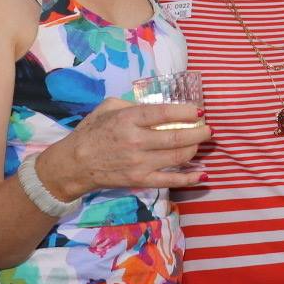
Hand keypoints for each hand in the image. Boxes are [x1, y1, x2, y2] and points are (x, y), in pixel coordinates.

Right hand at [46, 98, 207, 197]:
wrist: (75, 164)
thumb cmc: (92, 132)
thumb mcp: (107, 107)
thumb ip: (132, 103)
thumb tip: (156, 105)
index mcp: (128, 120)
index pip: (163, 114)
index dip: (185, 112)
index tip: (199, 111)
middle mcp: (136, 141)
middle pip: (176, 137)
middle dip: (198, 132)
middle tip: (208, 128)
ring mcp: (140, 163)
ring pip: (177, 157)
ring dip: (194, 149)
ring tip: (201, 142)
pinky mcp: (141, 180)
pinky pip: (170, 180)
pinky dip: (189, 178)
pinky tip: (202, 173)